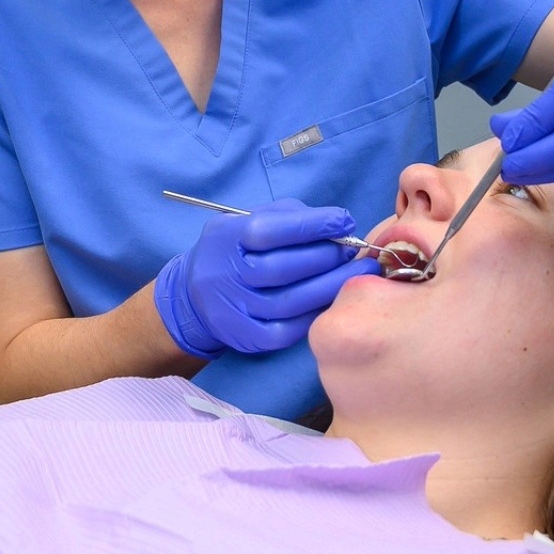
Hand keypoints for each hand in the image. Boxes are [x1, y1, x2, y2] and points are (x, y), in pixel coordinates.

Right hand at [154, 199, 381, 357]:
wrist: (196, 294)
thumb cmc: (239, 249)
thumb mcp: (252, 220)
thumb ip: (291, 217)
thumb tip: (339, 224)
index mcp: (227, 237)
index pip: (270, 230)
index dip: (313, 225)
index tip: (344, 222)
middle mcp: (225, 274)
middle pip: (282, 268)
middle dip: (326, 257)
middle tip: (353, 250)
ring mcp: (233, 309)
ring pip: (288, 303)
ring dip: (330, 287)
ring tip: (357, 274)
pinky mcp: (244, 336)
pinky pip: (286, 332)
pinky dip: (314, 315)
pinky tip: (332, 300)